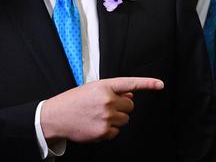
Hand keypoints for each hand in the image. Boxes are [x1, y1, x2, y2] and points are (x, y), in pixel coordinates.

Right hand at [40, 77, 163, 143]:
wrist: (55, 117)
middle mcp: (107, 100)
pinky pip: (117, 131)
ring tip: (98, 116)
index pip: (130, 83)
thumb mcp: (93, 89)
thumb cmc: (74, 101)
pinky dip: (109, 130)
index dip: (147, 83)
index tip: (160, 84)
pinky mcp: (104, 131)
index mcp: (105, 86)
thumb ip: (113, 91)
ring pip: (125, 119)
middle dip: (121, 107)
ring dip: (116, 118)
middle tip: (104, 107)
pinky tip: (95, 125)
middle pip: (130, 106)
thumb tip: (131, 95)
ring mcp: (106, 117)